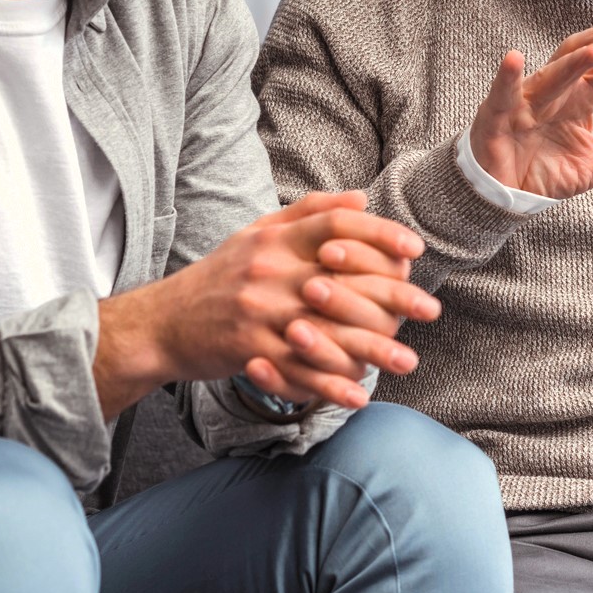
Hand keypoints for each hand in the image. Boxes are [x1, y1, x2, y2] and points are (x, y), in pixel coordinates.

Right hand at [93, 190, 439, 416]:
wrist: (161, 323)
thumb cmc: (220, 276)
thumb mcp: (257, 232)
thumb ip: (309, 213)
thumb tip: (362, 198)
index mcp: (274, 238)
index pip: (336, 226)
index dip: (380, 234)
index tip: (415, 250)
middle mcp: (268, 270)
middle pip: (343, 280)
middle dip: (393, 297)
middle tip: (431, 311)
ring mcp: (257, 312)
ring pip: (326, 332)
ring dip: (373, 350)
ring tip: (409, 360)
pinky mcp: (246, 350)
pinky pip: (297, 370)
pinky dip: (329, 385)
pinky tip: (359, 394)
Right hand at [467, 19, 592, 198]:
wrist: (502, 195)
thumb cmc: (544, 170)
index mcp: (580, 99)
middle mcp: (555, 92)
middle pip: (581, 57)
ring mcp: (525, 102)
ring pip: (551, 75)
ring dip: (572, 62)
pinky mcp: (497, 116)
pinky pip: (504, 94)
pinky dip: (508, 77)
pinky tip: (514, 59)